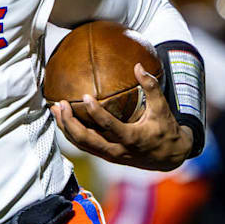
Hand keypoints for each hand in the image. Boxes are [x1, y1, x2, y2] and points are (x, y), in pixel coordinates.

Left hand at [50, 63, 192, 170]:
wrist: (169, 157)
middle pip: (87, 140)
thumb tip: (138, 66)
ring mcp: (110, 155)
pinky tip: (63, 120)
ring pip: (82, 145)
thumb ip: (151, 87)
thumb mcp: (162, 109)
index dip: (96, 112)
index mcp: (132, 138)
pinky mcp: (106, 156)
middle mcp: (118, 150)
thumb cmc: (166, 130)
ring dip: (66, 128)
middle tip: (60, 104)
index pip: (109, 126)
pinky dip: (71, 134)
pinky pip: (84, 146)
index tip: (85, 97)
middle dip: (70, 123)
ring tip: (55, 110)